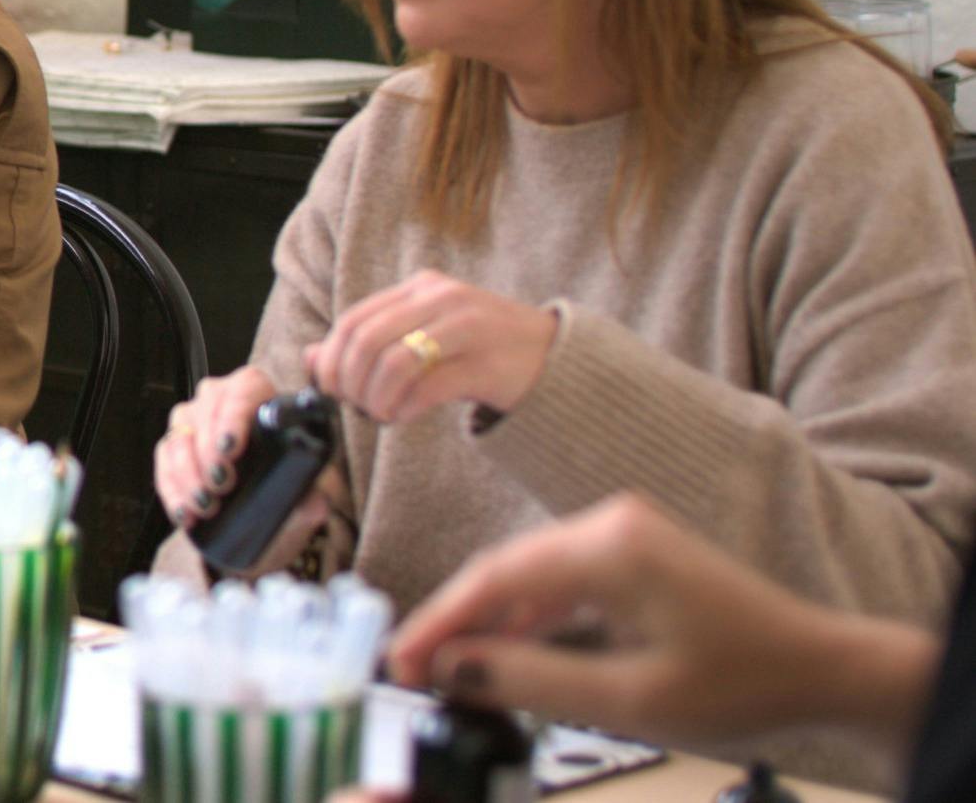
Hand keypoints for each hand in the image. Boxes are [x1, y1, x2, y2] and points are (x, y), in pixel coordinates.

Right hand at [154, 366, 339, 575]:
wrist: (259, 520)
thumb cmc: (282, 492)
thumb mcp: (302, 495)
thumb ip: (311, 498)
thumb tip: (313, 504)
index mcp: (260, 398)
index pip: (244, 388)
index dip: (235, 414)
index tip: (232, 449)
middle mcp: (221, 402)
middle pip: (206, 409)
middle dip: (209, 449)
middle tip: (222, 483)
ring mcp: (192, 423)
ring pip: (180, 437)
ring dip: (189, 474)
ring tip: (206, 506)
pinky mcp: (171, 448)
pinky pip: (163, 462)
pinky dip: (173, 490)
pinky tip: (186, 514)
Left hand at [305, 270, 555, 423]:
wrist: (554, 357)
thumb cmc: (479, 349)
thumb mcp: (423, 334)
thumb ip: (371, 341)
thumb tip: (310, 358)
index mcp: (422, 288)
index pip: (355, 318)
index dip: (331, 357)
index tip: (328, 388)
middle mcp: (442, 299)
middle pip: (367, 340)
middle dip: (348, 381)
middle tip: (354, 406)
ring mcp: (468, 328)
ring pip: (393, 362)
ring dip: (375, 398)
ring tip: (381, 413)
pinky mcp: (487, 364)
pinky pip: (427, 388)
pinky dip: (404, 408)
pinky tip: (403, 416)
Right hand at [386, 494, 939, 747]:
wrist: (825, 670)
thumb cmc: (748, 681)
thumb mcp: (630, 700)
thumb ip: (530, 680)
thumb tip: (453, 669)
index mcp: (610, 546)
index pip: (493, 578)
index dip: (437, 623)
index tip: (399, 661)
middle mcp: (611, 523)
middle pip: (502, 569)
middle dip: (453, 622)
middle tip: (410, 669)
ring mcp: (622, 534)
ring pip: (526, 575)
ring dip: (486, 622)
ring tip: (446, 667)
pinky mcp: (633, 554)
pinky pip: (557, 580)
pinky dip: (525, 616)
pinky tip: (502, 651)